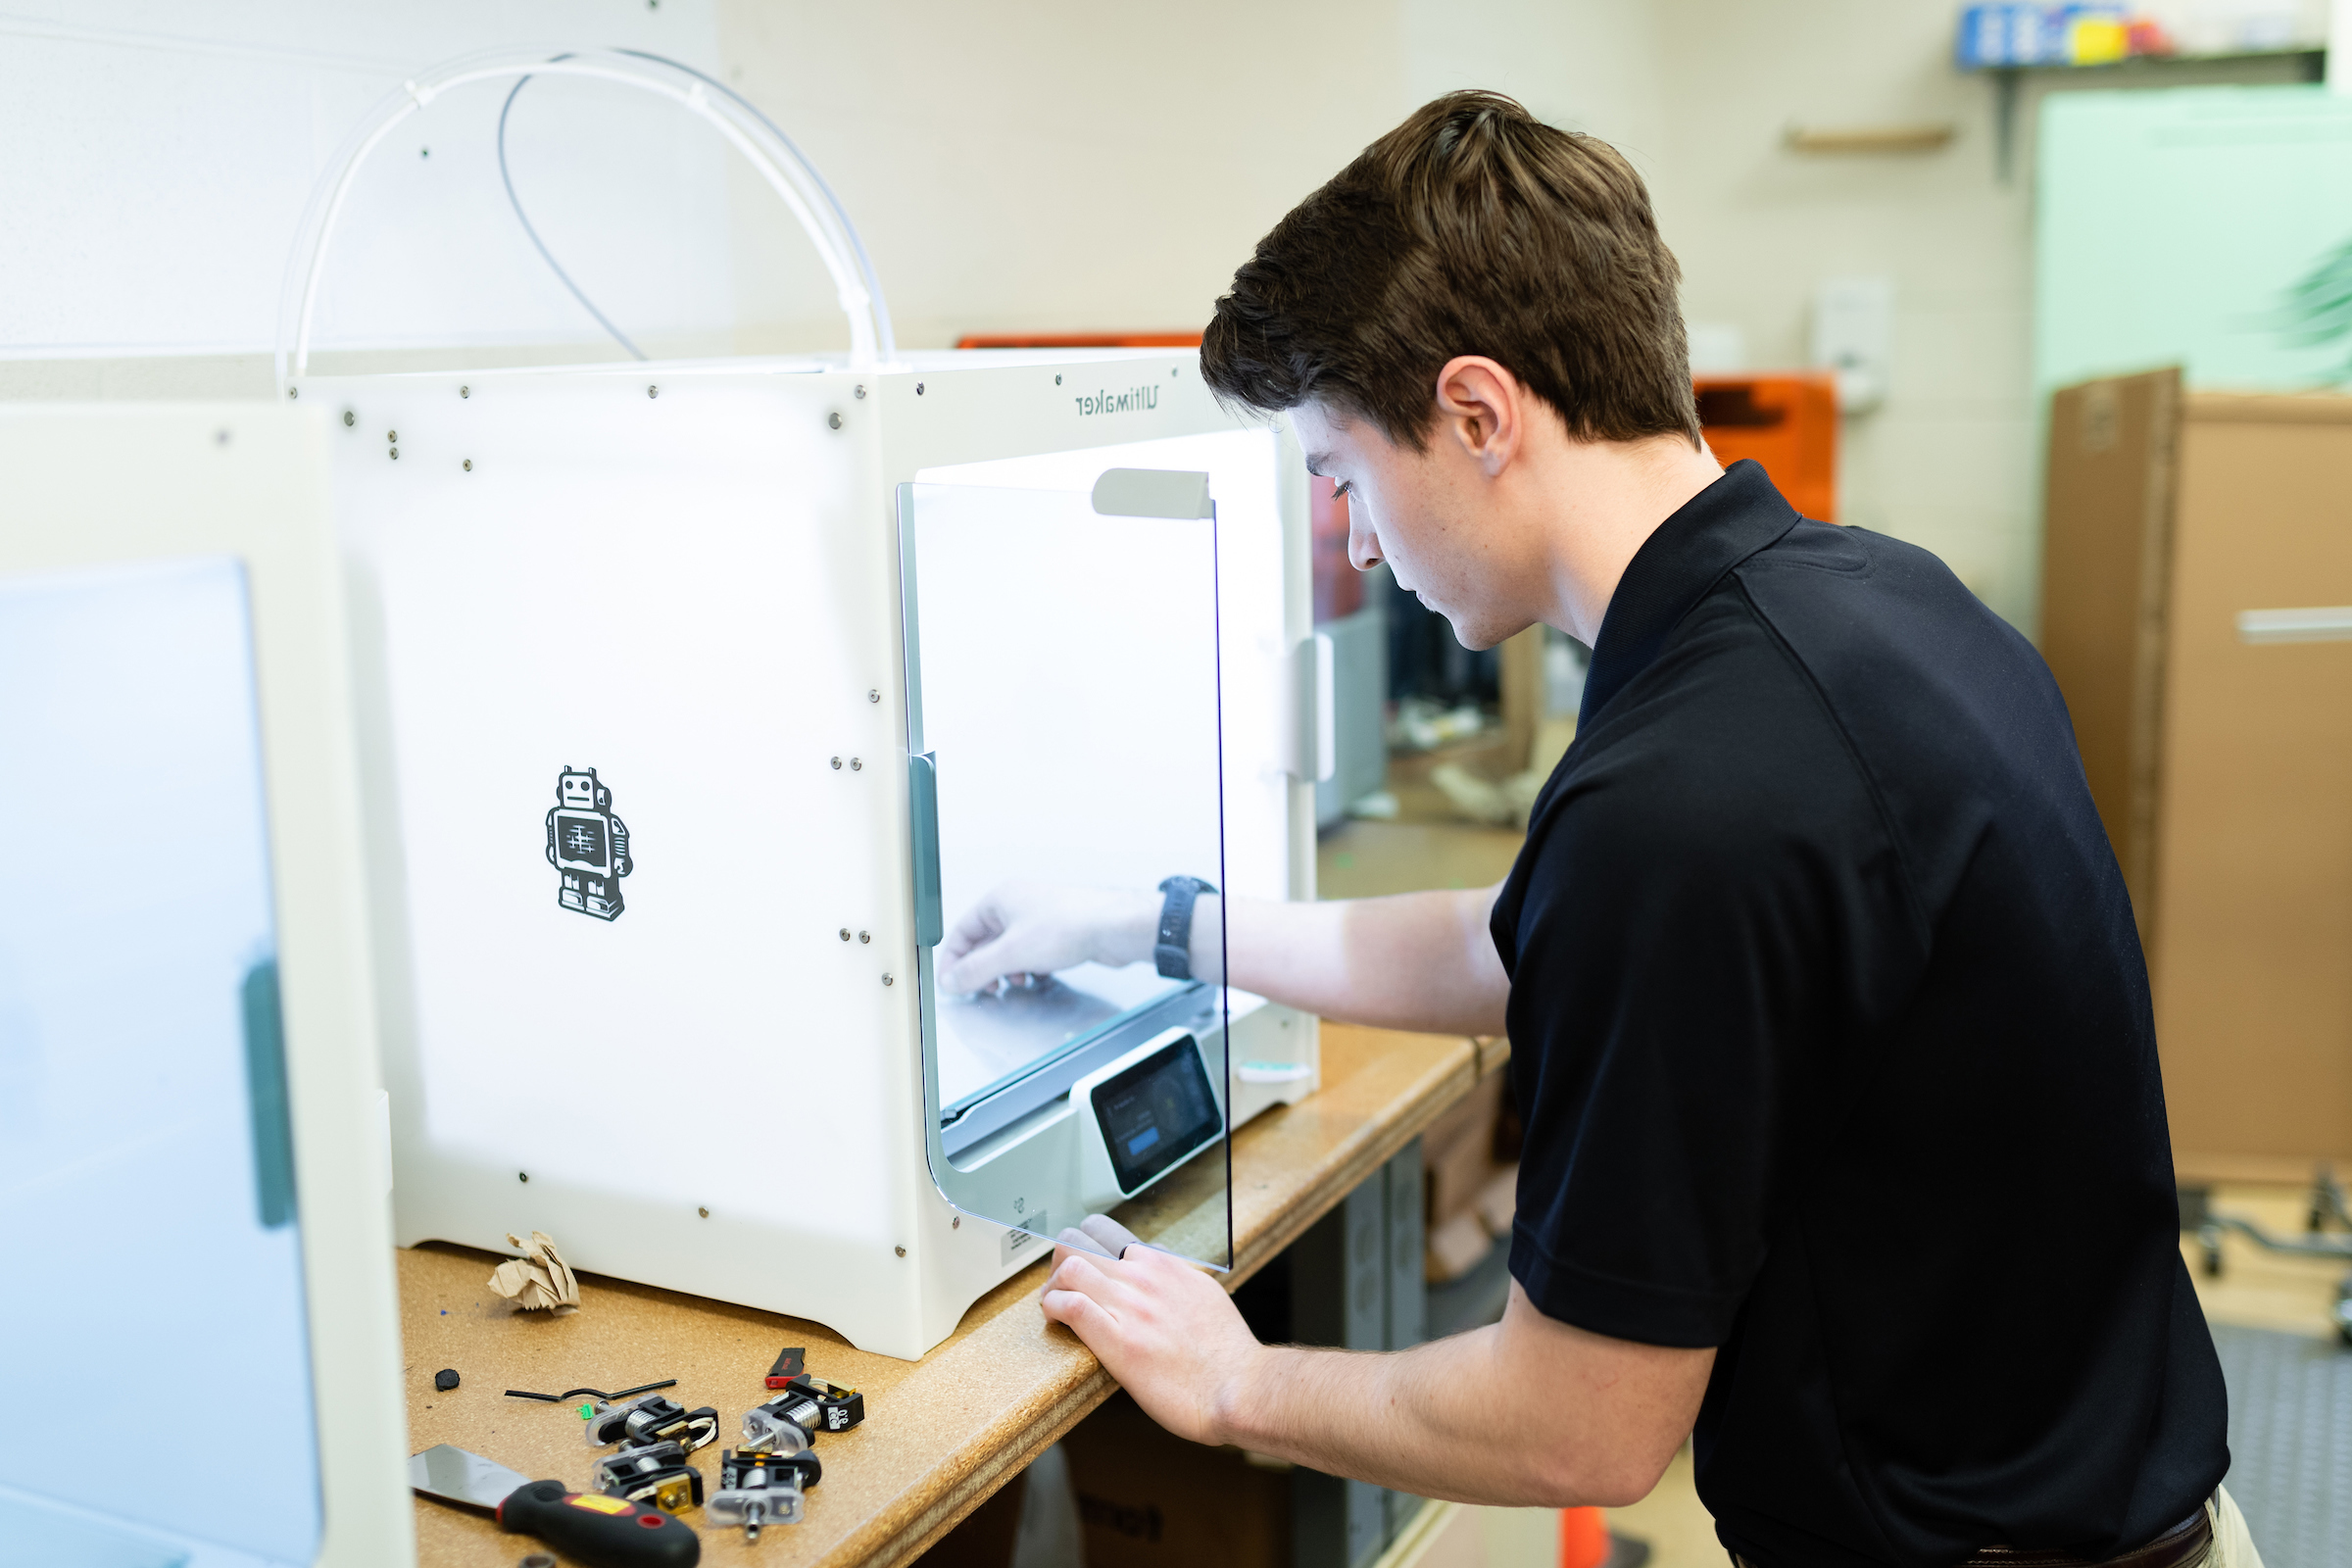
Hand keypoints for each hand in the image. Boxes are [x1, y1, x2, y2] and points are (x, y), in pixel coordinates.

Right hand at [937, 883, 1155, 994]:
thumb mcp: (1011, 953)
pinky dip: (1030, 968)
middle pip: (986, 942)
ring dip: (1007, 971)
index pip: (963, 931)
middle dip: (984, 968)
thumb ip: (976, 970)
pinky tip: (1038, 977)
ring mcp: (1039, 918)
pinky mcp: (1058, 933)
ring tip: (1014, 983)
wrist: (1113, 928)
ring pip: (1010, 950)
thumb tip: (951, 980)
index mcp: (1000, 899)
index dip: (954, 960)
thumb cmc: (1068, 925)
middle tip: (984, 989)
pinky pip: (1032, 954)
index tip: (951, 984)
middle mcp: (1018, 904)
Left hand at [1040, 1215, 1262, 1446]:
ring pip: (1069, 1265)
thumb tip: (1156, 1266)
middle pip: (1077, 1241)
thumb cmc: (1226, 1352)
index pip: (1104, 1230)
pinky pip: (1072, 1306)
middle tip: (1060, 1287)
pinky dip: (1054, 1307)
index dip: (1081, 1246)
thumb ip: (1174, 1278)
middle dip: (1059, 1261)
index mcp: (1162, 1265)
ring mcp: (1131, 1307)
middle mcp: (1144, 1277)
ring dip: (1052, 1285)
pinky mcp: (1119, 1342)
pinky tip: (1057, 1320)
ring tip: (1055, 1305)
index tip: (1080, 1268)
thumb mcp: (1203, 1294)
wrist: (1240, 1387)